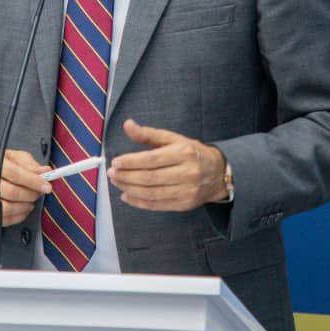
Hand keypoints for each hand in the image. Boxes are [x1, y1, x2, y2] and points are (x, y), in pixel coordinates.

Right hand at [0, 149, 51, 226]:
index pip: (15, 173)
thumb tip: (45, 172)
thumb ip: (30, 165)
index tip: (46, 186)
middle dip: (30, 194)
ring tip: (31, 201)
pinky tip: (23, 209)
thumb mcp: (15, 157)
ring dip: (24, 207)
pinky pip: (2, 219)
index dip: (33, 181)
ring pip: (6, 208)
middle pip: (11, 192)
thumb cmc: (1, 164)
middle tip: (39, 193)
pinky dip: (18, 217)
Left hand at [107, 119, 228, 210]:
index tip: (116, 162)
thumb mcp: (173, 138)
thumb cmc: (192, 153)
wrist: (218, 173)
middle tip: (111, 173)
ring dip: (129, 189)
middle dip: (126, 177)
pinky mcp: (184, 205)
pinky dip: (139, 202)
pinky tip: (127, 195)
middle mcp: (187, 173)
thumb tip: (128, 125)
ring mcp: (186, 191)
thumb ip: (149, 134)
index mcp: (183, 153)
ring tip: (117, 183)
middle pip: (150, 178)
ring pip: (152, 194)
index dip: (131, 162)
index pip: (152, 159)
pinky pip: (157, 205)